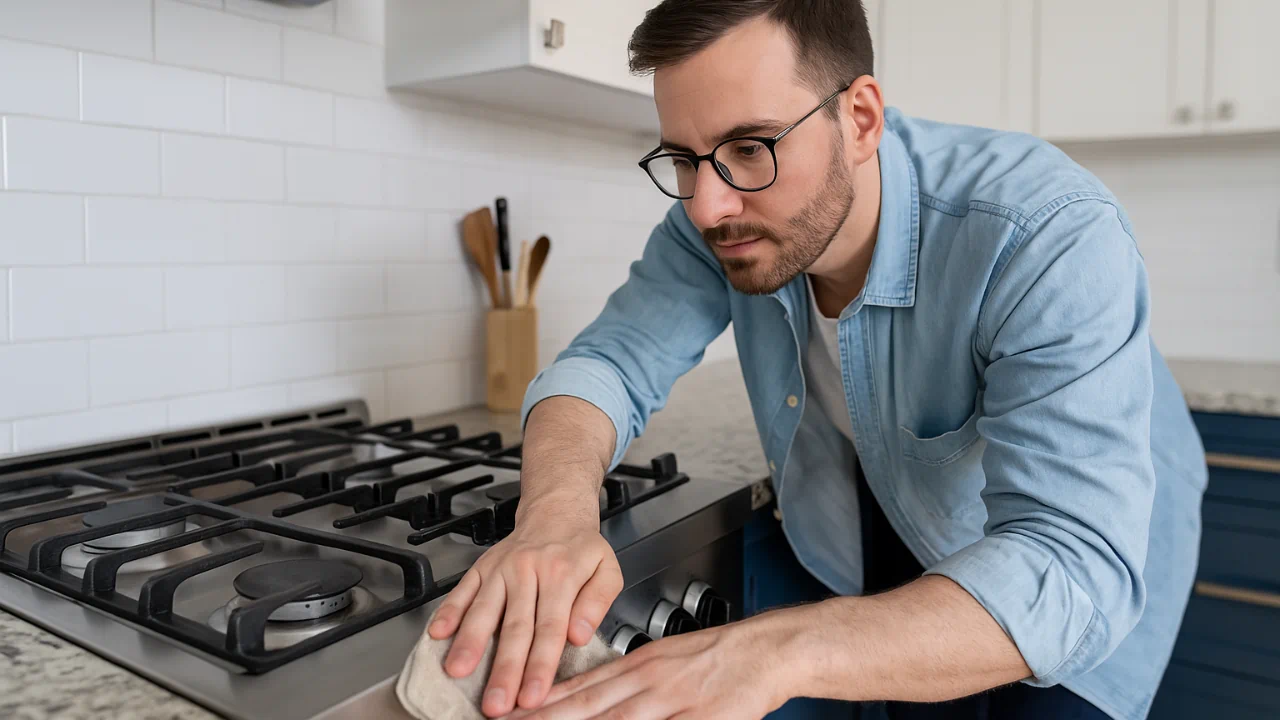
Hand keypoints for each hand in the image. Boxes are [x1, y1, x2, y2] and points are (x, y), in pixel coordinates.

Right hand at [426, 499, 622, 717]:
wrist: (555, 512)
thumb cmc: (580, 549)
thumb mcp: (607, 569)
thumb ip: (598, 602)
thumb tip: (579, 634)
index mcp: (561, 574)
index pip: (550, 628)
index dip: (540, 666)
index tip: (532, 695)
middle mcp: (527, 571)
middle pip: (514, 627)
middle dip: (503, 669)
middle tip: (496, 702)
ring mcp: (500, 569)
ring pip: (483, 610)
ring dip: (469, 644)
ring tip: (458, 672)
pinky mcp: (481, 567)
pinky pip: (461, 590)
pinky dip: (447, 612)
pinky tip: (437, 635)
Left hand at [507, 618, 788, 719]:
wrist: (765, 651)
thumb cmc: (716, 658)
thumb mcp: (663, 661)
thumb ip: (625, 683)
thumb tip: (587, 699)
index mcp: (637, 666)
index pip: (578, 688)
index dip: (542, 705)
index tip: (511, 714)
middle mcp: (647, 683)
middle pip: (586, 708)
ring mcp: (672, 702)